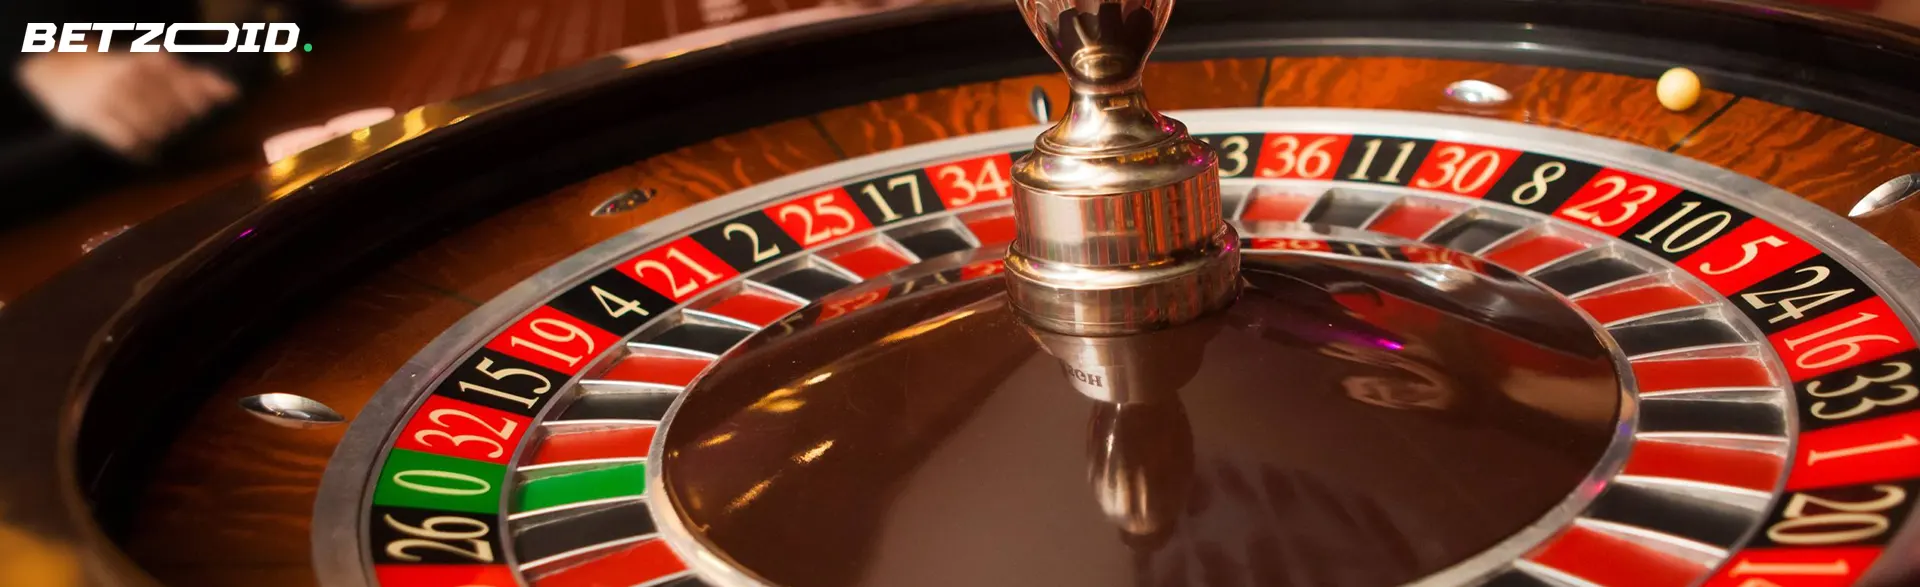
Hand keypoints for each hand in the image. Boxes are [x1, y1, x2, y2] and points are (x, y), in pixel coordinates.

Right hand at [16, 52, 238, 158]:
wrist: (66, 73)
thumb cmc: (126, 74)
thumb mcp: (159, 68)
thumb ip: (199, 79)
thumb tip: (234, 94)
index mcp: (154, 62)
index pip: (195, 96)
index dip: (198, 112)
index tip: (193, 114)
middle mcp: (135, 77)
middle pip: (177, 118)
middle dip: (178, 127)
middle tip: (169, 127)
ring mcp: (113, 97)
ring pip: (155, 132)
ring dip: (160, 140)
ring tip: (156, 138)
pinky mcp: (93, 117)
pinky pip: (129, 142)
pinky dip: (142, 152)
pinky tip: (145, 153)